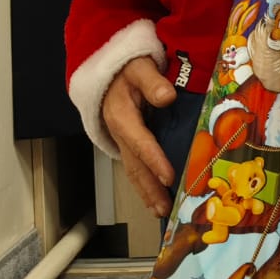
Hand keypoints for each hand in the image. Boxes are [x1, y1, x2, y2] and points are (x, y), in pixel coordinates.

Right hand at [102, 57, 176, 216]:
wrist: (110, 71)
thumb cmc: (128, 69)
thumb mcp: (139, 68)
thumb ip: (152, 81)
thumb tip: (166, 96)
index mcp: (122, 115)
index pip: (140, 142)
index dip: (154, 160)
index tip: (168, 176)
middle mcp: (120, 133)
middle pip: (135, 164)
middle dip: (150, 187)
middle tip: (165, 208)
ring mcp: (122, 140)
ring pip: (133, 170)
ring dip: (146, 192)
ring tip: (161, 211)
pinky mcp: (127, 143)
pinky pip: (135, 166)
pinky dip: (144, 184)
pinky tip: (155, 198)